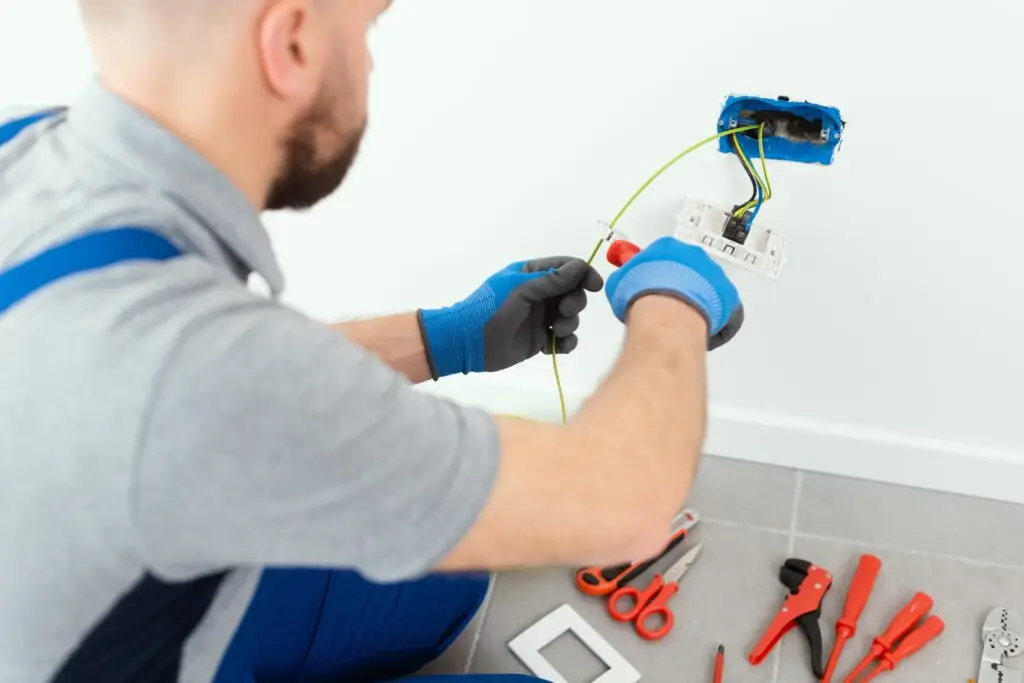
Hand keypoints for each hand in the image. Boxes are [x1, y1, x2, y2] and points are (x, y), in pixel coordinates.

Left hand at [418, 257, 603, 377]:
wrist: (469, 343)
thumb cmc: (492, 309)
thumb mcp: (521, 289)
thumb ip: (552, 279)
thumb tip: (580, 267)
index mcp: (532, 274)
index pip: (567, 268)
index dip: (583, 275)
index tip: (594, 286)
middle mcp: (539, 294)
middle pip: (573, 293)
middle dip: (574, 303)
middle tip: (564, 313)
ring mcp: (541, 317)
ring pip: (571, 317)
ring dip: (569, 324)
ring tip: (555, 332)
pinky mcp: (540, 339)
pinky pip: (564, 338)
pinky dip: (565, 342)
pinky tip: (555, 346)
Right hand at [605, 237, 742, 348]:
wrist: (664, 312)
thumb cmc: (641, 294)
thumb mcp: (620, 281)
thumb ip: (627, 278)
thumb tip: (625, 285)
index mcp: (669, 248)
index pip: (666, 258)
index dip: (660, 275)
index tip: (654, 288)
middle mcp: (696, 257)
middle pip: (691, 273)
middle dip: (683, 289)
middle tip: (669, 307)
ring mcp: (716, 278)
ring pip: (710, 292)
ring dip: (700, 305)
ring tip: (684, 323)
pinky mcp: (730, 301)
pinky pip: (726, 315)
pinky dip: (716, 326)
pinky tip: (701, 334)